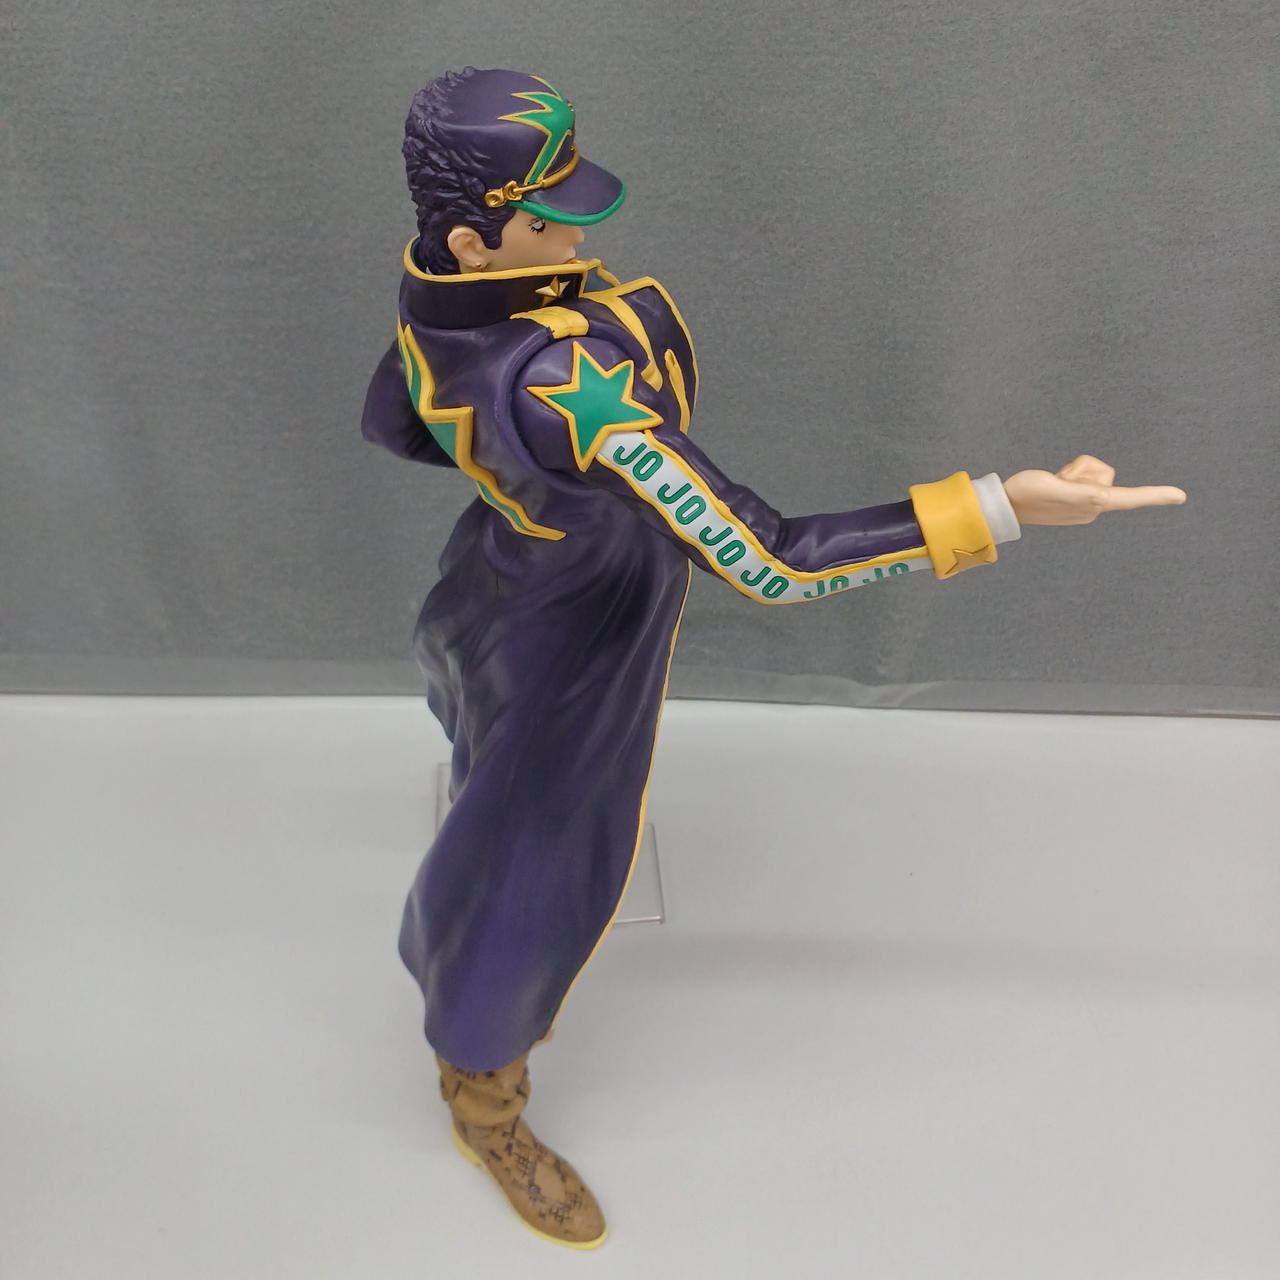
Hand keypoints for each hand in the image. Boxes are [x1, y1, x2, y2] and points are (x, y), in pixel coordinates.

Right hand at [1002, 455, 1186, 526]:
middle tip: (1060, 479)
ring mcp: (1084, 504)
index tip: (1181, 496)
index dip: (1156, 495)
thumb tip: (1102, 499)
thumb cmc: (1028, 494)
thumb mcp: (1057, 489)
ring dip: (1074, 471)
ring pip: (1093, 473)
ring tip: (1055, 482)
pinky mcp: (1074, 499)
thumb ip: (1083, 494)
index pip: (1130, 498)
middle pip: (1105, 474)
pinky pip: (1082, 477)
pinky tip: (1054, 483)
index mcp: (1094, 505)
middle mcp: (1094, 506)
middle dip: (1084, 469)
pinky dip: (1068, 475)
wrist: (1005, 503)